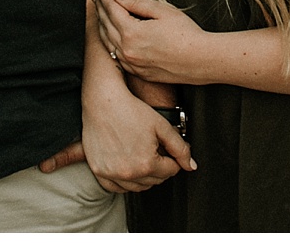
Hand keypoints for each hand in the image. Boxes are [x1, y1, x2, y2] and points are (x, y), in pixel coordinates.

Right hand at [74, 80, 194, 192]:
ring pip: (137, 186)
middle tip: (155, 150)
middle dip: (160, 167)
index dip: (173, 159)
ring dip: (144, 176)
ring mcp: (111, 173)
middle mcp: (128, 173)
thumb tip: (191, 166)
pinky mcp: (98, 170)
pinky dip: (124, 182)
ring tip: (142, 156)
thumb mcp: (162, 126)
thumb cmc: (131, 110)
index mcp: (146, 163)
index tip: (166, 148)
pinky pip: (115, 187)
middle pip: (155, 180)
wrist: (103, 101)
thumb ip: (180, 148)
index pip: (170, 171)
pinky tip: (128, 169)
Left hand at [95, 0, 210, 84]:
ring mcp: (131, 64)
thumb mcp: (162, 11)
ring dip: (101, 26)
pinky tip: (111, 36)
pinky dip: (110, 43)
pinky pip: (116, 56)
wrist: (202, 60)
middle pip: (105, 25)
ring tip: (99, 13)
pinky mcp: (138, 72)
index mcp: (131, 32)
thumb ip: (136, 3)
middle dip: (99, 8)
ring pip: (107, 42)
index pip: (110, 9)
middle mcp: (127, 50)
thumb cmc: (186, 33)